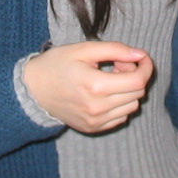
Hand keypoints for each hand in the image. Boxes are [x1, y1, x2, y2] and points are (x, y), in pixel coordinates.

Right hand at [22, 41, 153, 133]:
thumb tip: (139, 54)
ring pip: (132, 106)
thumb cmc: (56, 65)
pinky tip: (104, 92)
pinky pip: (120, 117)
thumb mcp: (84, 49)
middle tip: (117, 64)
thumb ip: (115, 50)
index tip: (141, 56)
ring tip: (109, 78)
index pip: (138, 81)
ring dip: (127, 90)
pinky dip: (120, 103)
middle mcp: (98, 108)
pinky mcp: (92, 128)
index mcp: (96, 86)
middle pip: (137, 93)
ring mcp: (95, 121)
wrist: (32, 91)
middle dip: (134, 75)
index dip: (146, 66)